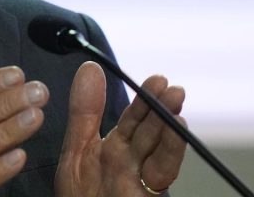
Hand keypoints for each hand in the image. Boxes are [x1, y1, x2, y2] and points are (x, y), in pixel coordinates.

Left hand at [55, 61, 186, 196]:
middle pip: (152, 135)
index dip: (146, 100)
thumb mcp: (77, 151)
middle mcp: (134, 166)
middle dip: (162, 112)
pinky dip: (169, 156)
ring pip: (162, 156)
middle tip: (172, 88)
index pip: (135, 121)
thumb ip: (85, 113)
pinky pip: (161, 176)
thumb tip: (90, 68)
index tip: (159, 79)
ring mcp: (142, 185)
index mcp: (117, 151)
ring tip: (177, 110)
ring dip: (171, 133)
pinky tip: (175, 136)